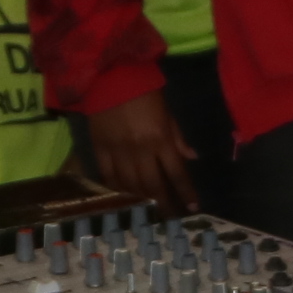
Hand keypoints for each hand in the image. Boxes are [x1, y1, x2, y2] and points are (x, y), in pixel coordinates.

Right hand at [88, 92, 198, 212]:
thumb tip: (192, 157)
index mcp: (160, 138)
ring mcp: (118, 151)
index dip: (186, 192)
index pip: (177, 172)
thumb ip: (177, 136)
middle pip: (154, 185)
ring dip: (141, 201)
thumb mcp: (167, 111)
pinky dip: (116, 190)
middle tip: (170, 218)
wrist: (109, 74)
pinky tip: (123, 199)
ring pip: (131, 185)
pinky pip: (108, 176)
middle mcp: (140, 149)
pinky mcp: (99, 149)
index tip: (193, 207)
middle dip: (164, 204)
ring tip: (149, 213)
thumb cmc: (144, 90)